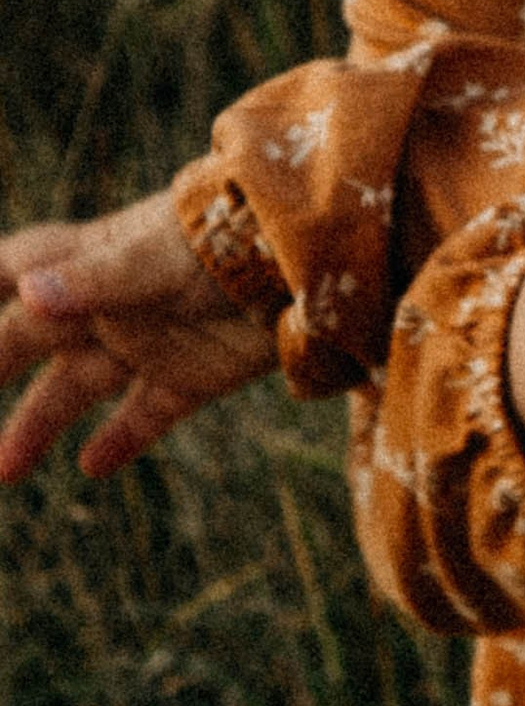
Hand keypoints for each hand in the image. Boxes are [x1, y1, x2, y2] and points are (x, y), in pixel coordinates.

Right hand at [0, 192, 281, 480]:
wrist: (312, 253)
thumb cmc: (227, 235)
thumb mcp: (154, 258)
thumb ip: (92, 281)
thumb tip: (26, 298)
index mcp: (86, 265)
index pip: (9, 273)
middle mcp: (106, 306)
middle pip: (25, 343)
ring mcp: (147, 342)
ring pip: (75, 391)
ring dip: (35, 426)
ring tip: (1, 470)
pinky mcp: (193, 377)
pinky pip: (145, 417)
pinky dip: (120, 440)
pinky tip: (91, 467)